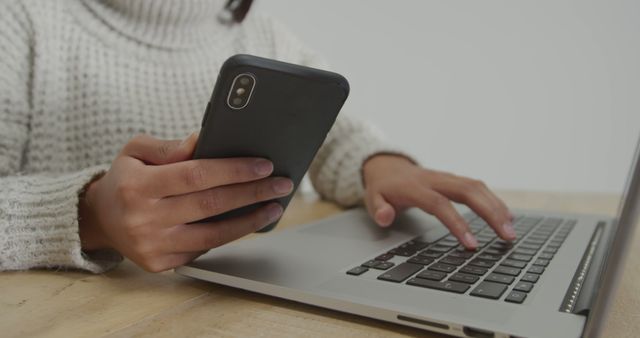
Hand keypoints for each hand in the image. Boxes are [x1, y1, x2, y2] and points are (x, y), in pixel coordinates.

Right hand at [79, 133, 293, 271]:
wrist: (100, 218)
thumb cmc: (125, 178)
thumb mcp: (136, 151)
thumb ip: (170, 146)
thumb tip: (204, 139)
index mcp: (137, 186)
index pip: (196, 175)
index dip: (234, 170)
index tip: (264, 165)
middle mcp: (143, 219)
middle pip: (211, 205)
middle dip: (252, 193)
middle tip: (282, 184)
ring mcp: (152, 246)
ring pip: (213, 236)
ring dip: (249, 221)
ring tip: (274, 207)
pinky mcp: (160, 263)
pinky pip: (203, 250)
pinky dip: (228, 235)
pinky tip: (247, 221)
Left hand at [362, 154, 513, 249]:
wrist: (387, 166)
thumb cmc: (383, 187)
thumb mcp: (372, 198)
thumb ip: (378, 209)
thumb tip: (386, 217)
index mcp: (415, 187)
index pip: (439, 205)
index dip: (457, 224)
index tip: (472, 245)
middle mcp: (435, 179)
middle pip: (468, 191)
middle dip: (490, 213)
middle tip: (507, 236)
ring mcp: (447, 177)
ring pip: (477, 186)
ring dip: (497, 207)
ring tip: (511, 230)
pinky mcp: (454, 180)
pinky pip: (478, 187)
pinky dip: (494, 200)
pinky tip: (507, 216)